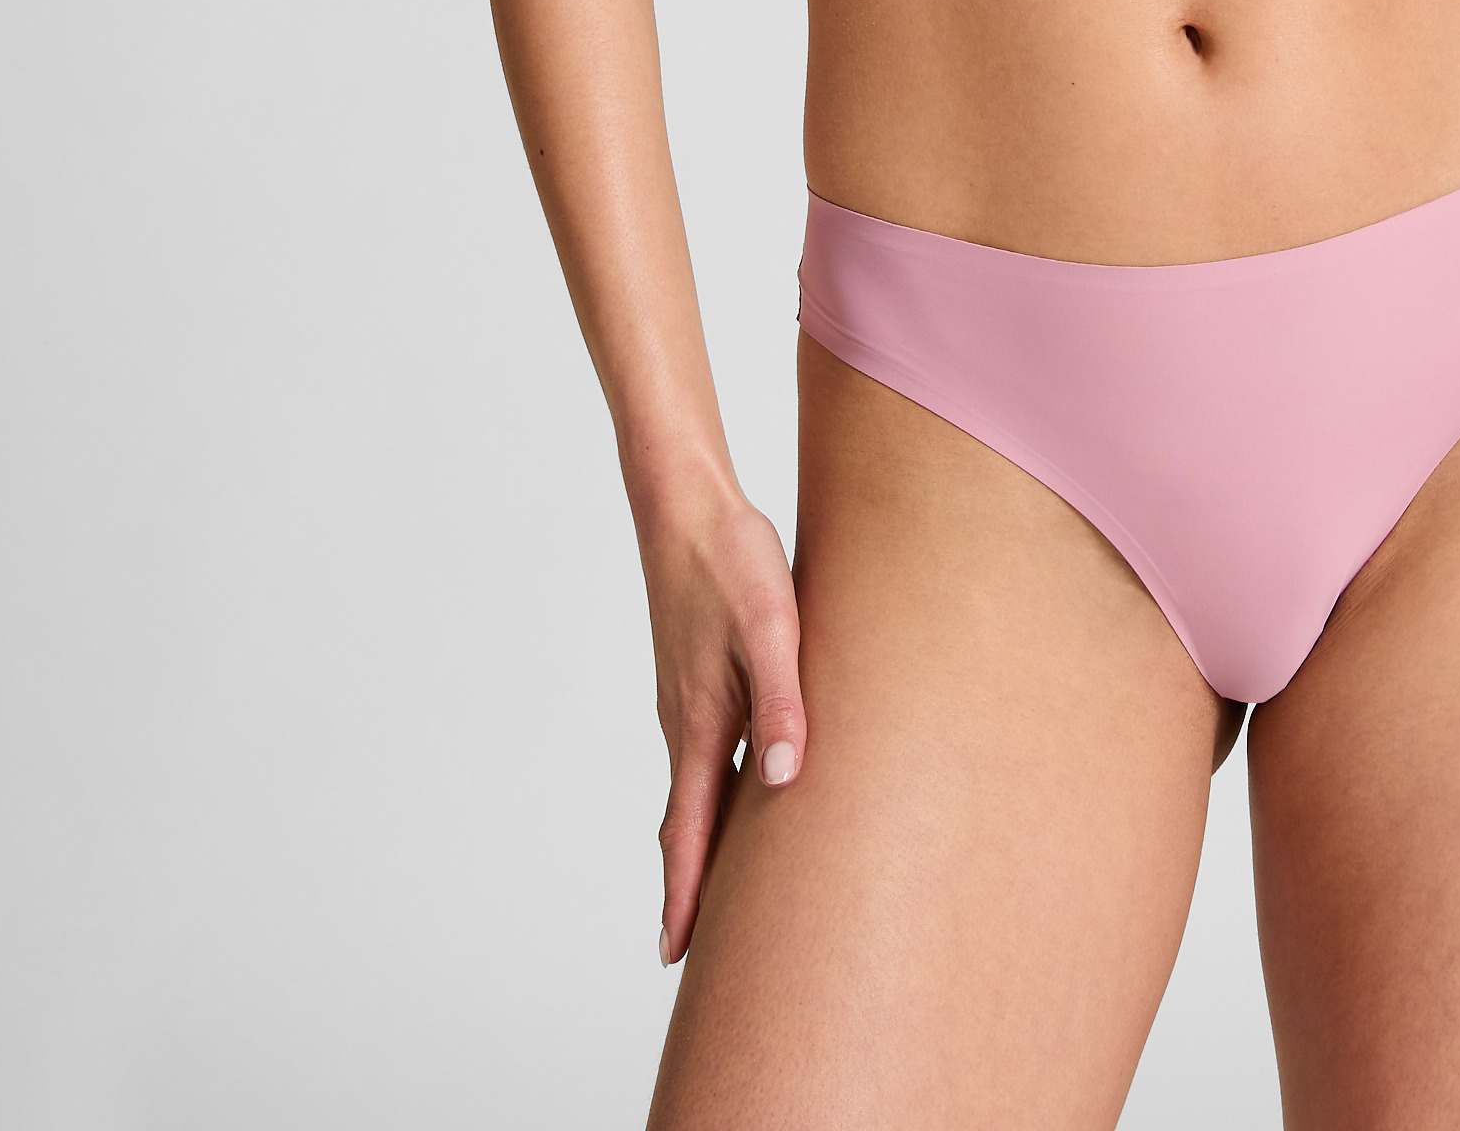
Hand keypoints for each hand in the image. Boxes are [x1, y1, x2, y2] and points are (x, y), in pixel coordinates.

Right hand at [640, 478, 808, 964]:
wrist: (685, 503)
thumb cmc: (730, 559)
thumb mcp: (770, 625)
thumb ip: (783, 699)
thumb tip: (785, 779)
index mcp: (701, 720)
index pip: (688, 829)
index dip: (684, 893)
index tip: (674, 954)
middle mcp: (686, 721)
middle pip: (687, 822)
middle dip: (691, 885)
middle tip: (694, 949)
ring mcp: (687, 699)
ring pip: (696, 788)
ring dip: (702, 842)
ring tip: (717, 889)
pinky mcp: (696, 676)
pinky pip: (704, 754)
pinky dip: (712, 795)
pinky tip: (740, 793)